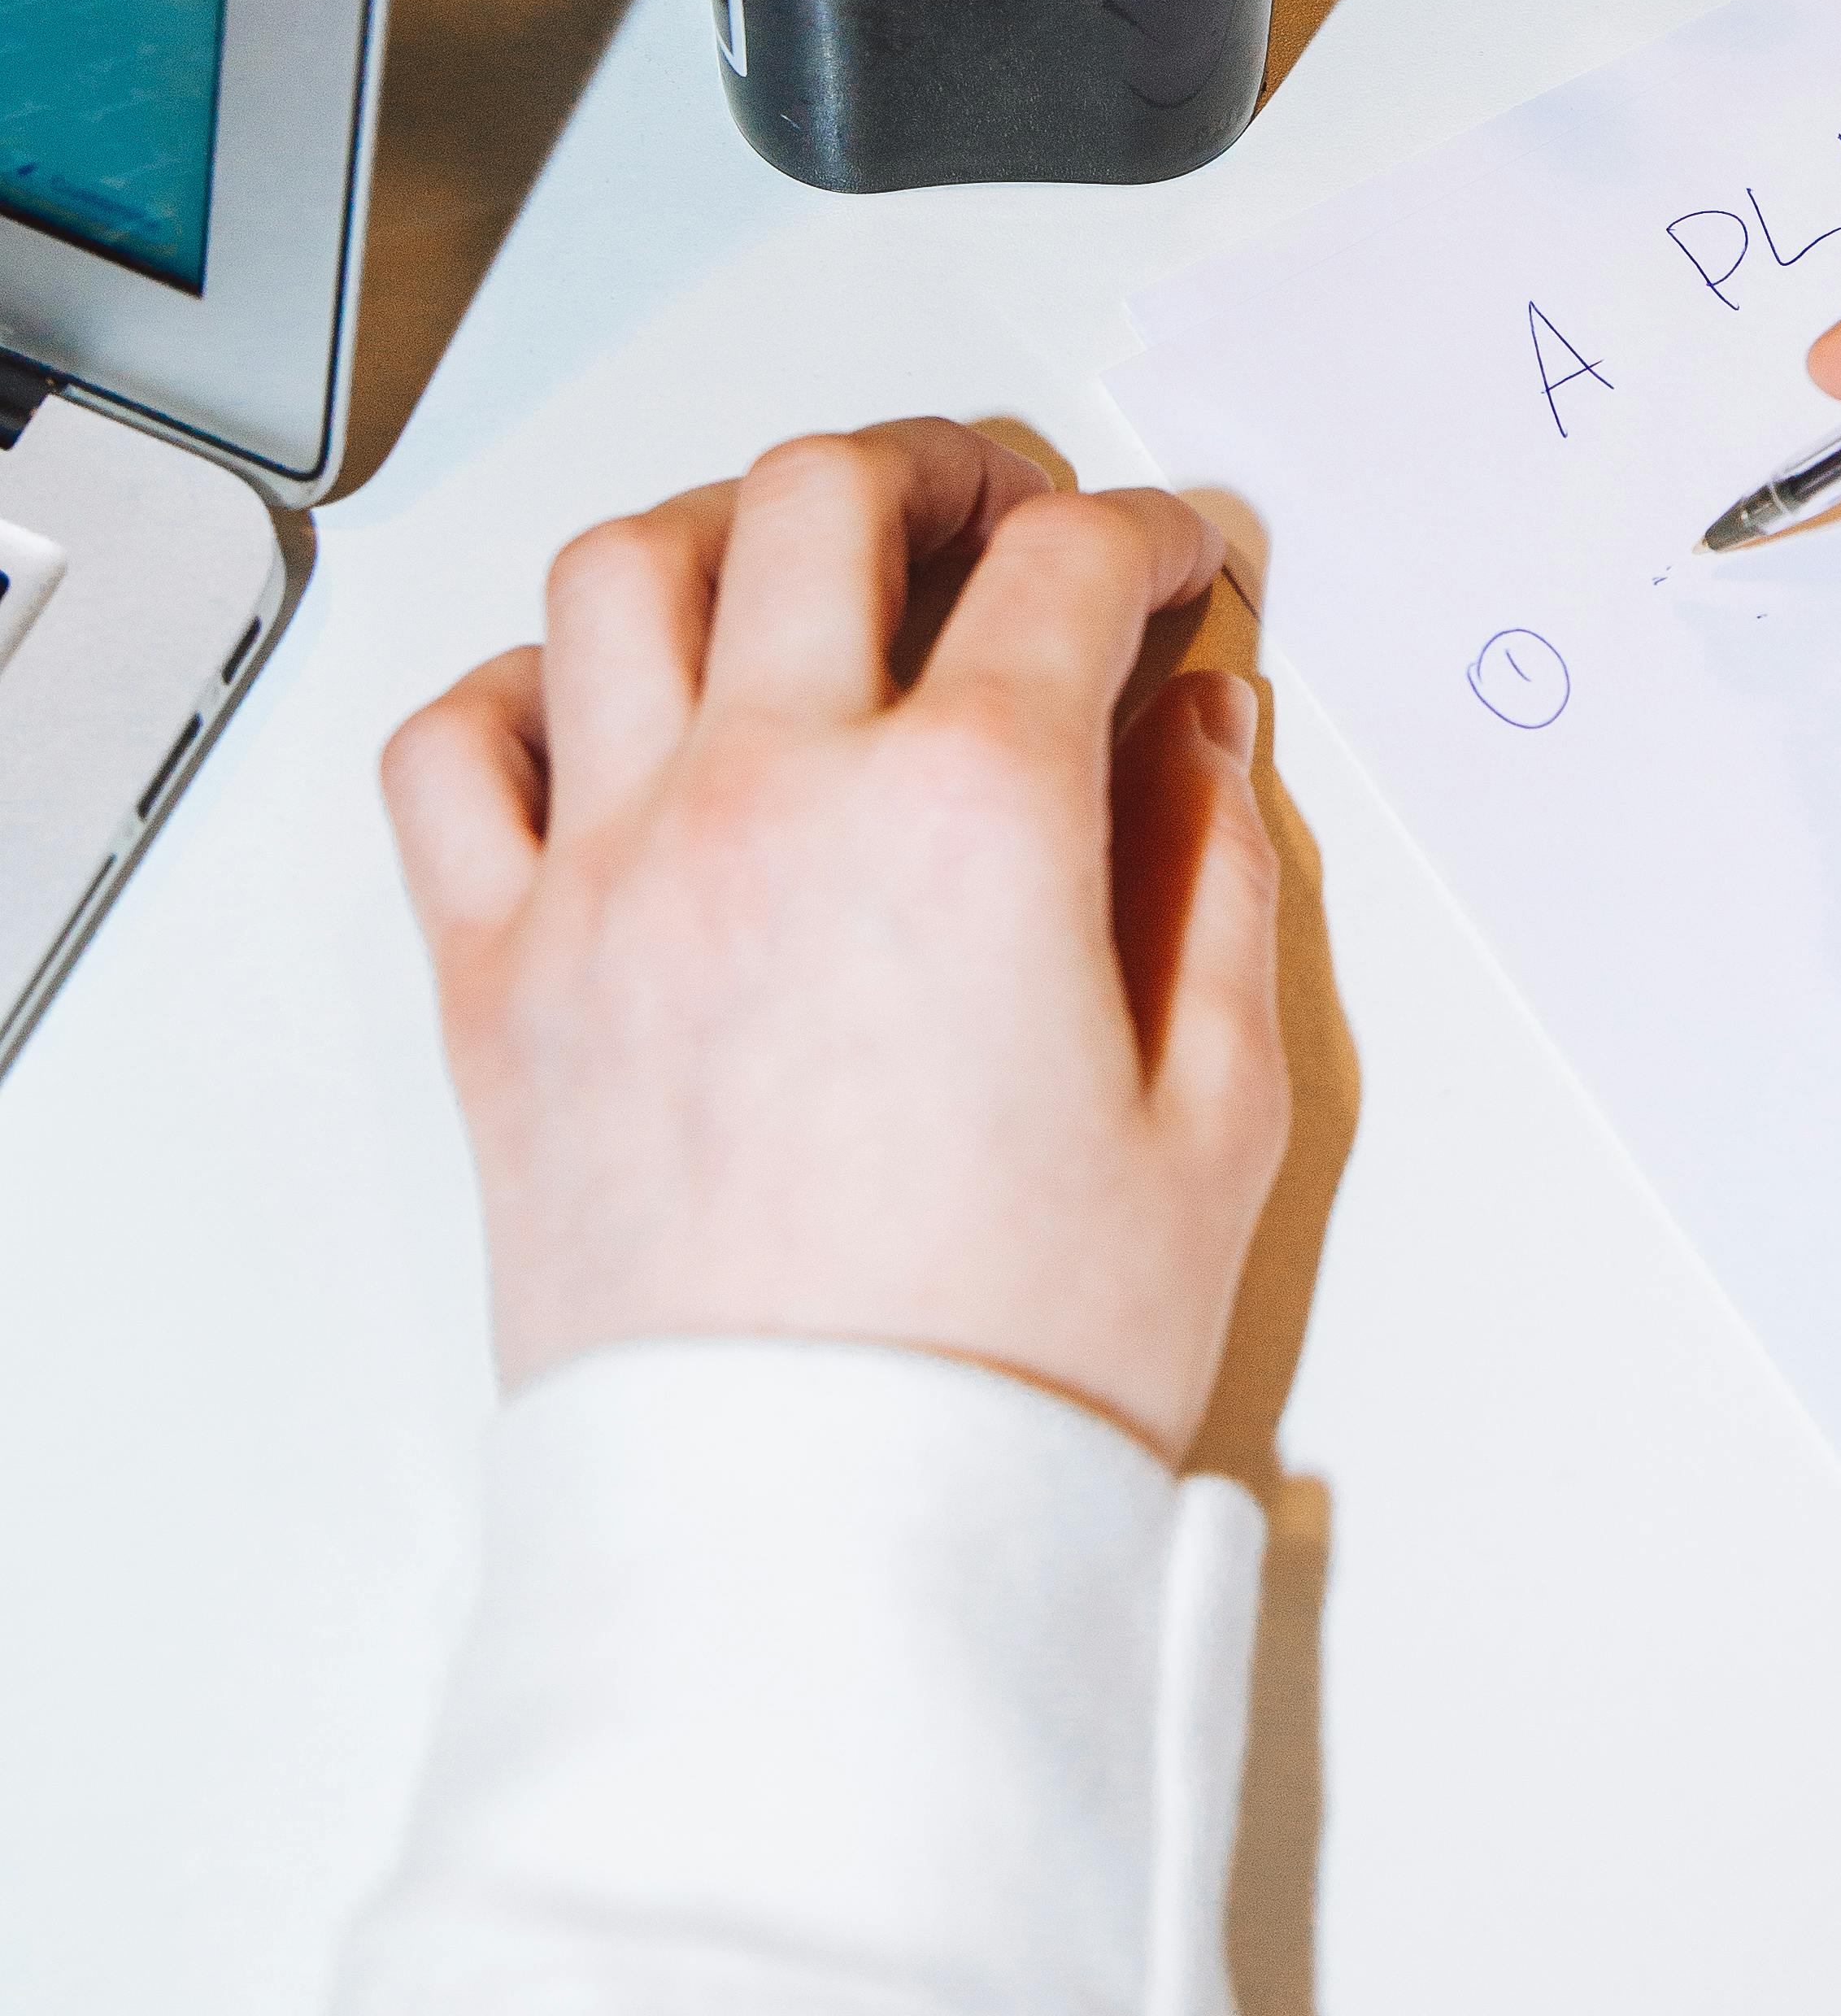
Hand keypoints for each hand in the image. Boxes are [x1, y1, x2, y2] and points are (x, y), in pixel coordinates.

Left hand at [381, 420, 1286, 1461]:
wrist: (829, 1548)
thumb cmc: (1021, 1359)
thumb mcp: (1216, 1111)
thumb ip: (1214, 876)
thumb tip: (1200, 724)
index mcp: (969, 817)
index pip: (1070, 570)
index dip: (1148, 534)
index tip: (1174, 564)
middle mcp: (772, 798)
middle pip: (826, 499)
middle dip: (940, 467)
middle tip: (1003, 515)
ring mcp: (611, 875)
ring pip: (622, 573)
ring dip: (727, 529)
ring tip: (802, 571)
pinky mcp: (499, 978)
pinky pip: (450, 752)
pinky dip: (517, 688)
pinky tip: (605, 715)